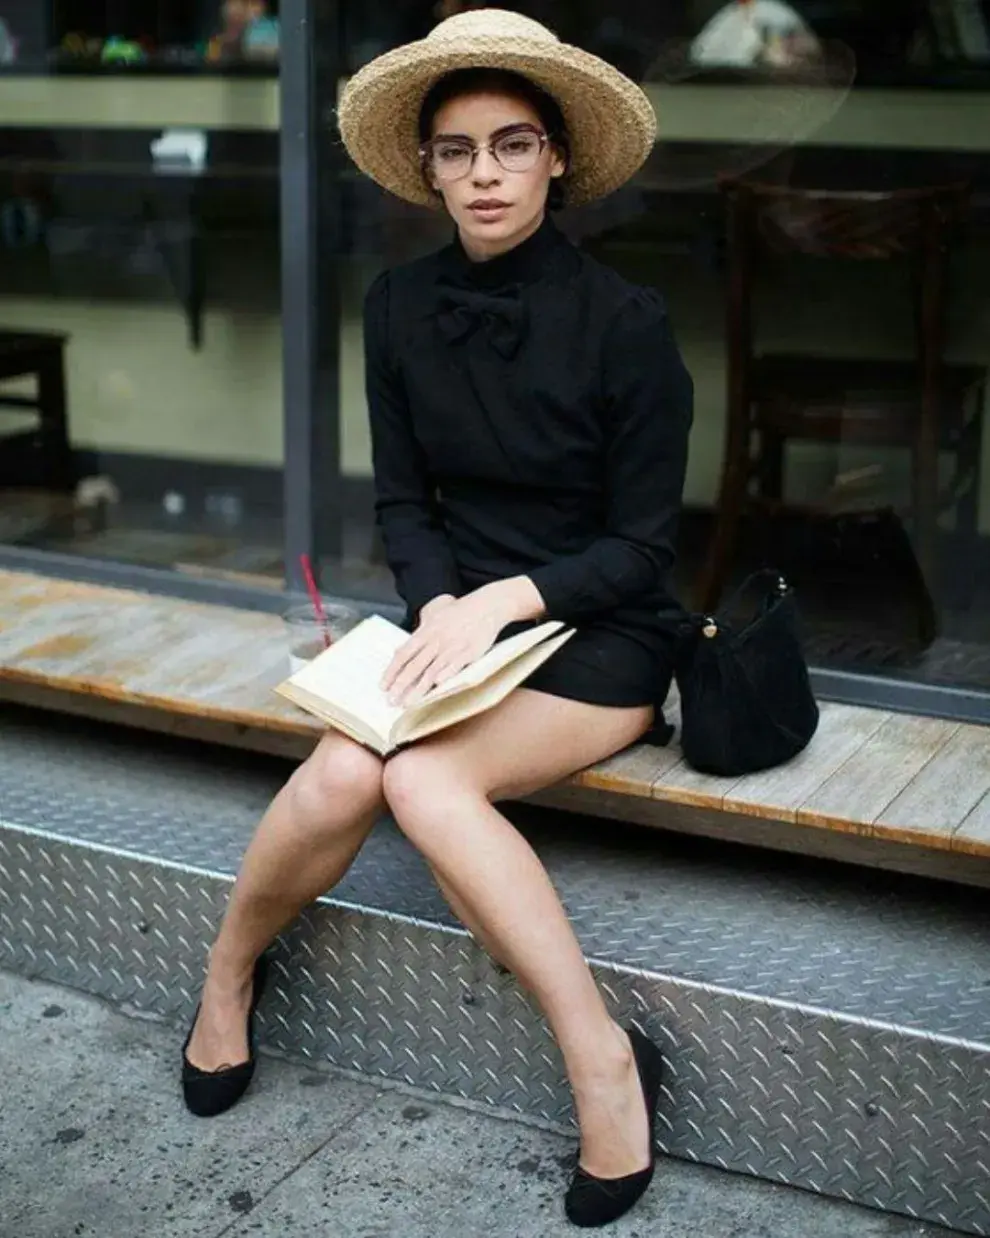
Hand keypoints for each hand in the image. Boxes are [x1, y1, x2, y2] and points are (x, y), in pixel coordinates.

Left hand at [383, 578, 544, 705]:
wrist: (487, 605)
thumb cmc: (460, 611)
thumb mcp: (434, 615)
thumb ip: (417, 634)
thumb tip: (400, 650)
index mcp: (426, 631)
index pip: (404, 654)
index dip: (391, 671)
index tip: (383, 686)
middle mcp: (436, 640)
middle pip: (414, 666)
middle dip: (400, 685)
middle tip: (390, 701)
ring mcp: (453, 647)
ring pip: (431, 671)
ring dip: (418, 689)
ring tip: (408, 703)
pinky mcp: (470, 652)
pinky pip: (455, 667)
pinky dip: (446, 676)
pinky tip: (437, 688)